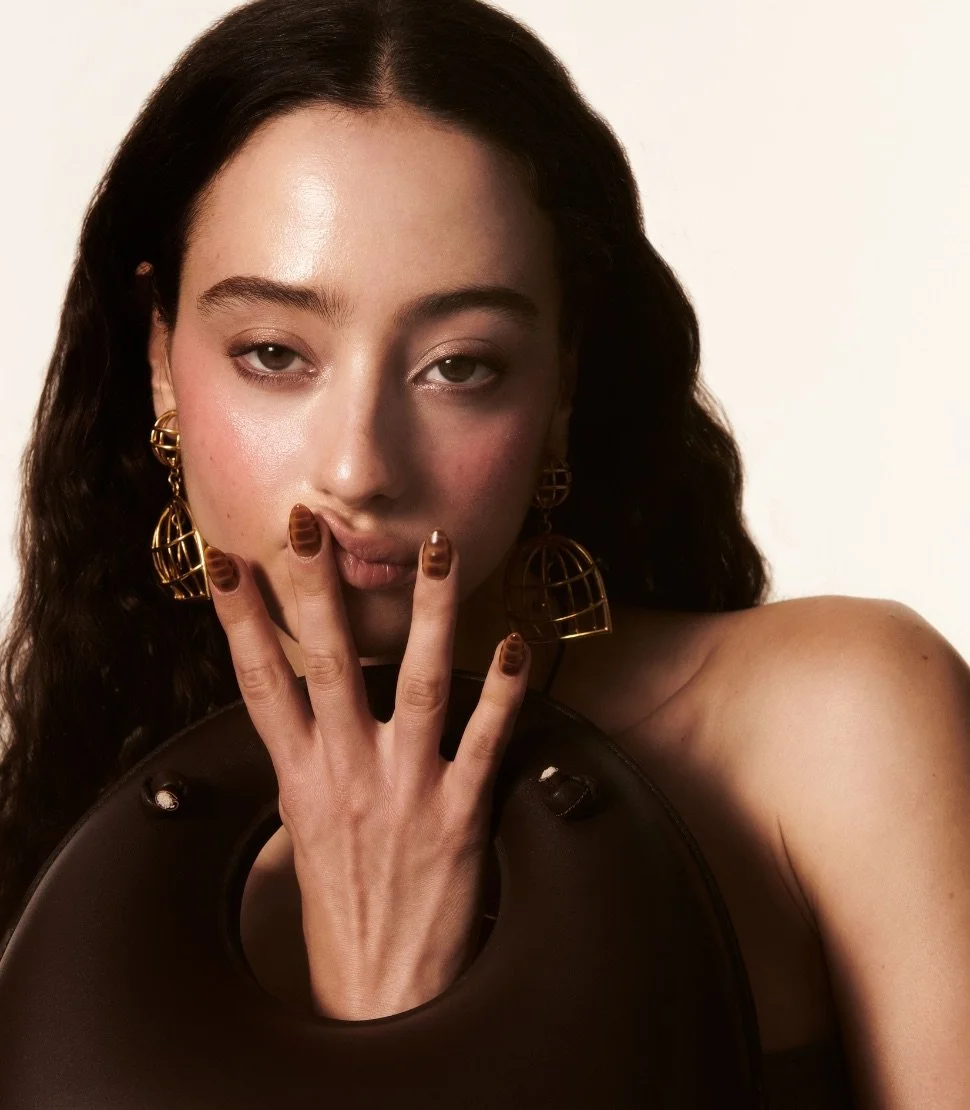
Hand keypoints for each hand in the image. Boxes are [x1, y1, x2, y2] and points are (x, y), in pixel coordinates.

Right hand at [203, 505, 530, 1019]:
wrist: (380, 991)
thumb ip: (305, 756)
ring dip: (428, 612)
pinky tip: (516, 642)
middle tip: (310, 524)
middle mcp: (347, 773)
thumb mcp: (302, 826)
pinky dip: (503, 691)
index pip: (260, 682)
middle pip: (328, 664)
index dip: (240, 618)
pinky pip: (486, 741)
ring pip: (416, 682)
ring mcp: (404, 789)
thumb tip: (297, 700)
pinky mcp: (460, 814)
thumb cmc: (342, 904)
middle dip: (317, 590)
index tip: (226, 561)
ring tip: (435, 550)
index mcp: (300, 777)